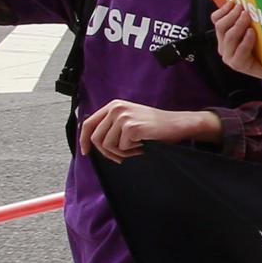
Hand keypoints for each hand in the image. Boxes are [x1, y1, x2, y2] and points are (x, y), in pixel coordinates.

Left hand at [76, 99, 216, 161]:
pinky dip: (132, 152)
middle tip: (120, 157)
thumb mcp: (129, 119)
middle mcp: (116, 108)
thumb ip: (111, 125)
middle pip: (96, 138)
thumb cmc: (155, 126)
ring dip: (121, 153)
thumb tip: (92, 141)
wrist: (177, 124)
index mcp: (113, 105)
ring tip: (136, 149)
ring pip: (107, 145)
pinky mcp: (131, 127)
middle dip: (106, 152)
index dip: (83, 140)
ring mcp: (123, 117)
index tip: (85, 152)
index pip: (88, 123)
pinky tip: (143, 146)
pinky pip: (122, 148)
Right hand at [209, 0, 261, 79]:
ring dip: (239, 25)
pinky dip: (245, 40)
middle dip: (232, 16)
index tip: (233, 2)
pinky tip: (251, 32)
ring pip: (229, 37)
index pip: (216, 20)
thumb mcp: (256, 31)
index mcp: (224, 36)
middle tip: (244, 9)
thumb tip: (249, 2)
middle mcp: (224, 46)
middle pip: (221, 27)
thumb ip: (249, 20)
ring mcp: (229, 57)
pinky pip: (239, 50)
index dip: (223, 10)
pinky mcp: (237, 65)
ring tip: (248, 17)